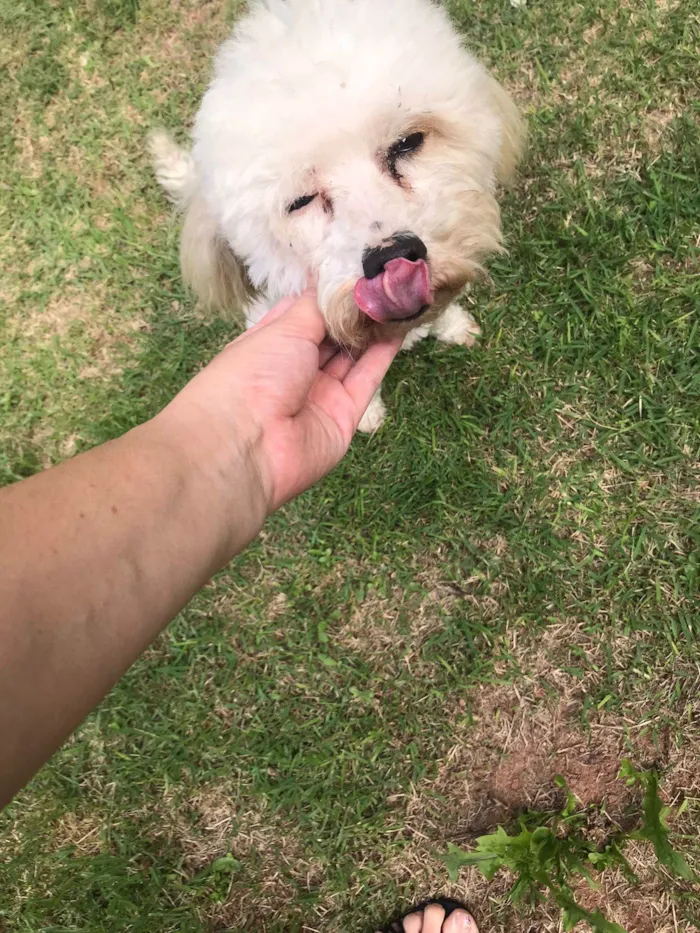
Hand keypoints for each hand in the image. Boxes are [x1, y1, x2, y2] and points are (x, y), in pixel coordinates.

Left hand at [158, 289, 401, 513]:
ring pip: (352, 356)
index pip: (303, 312)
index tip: (355, 265)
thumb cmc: (253, 375)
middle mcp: (294, 369)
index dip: (327, 291)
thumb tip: (332, 281)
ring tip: (399, 294)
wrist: (247, 445)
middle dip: (354, 310)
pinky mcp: (344, 416)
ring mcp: (320, 394)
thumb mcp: (283, 328)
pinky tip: (400, 325)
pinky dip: (383, 354)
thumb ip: (314, 306)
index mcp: (270, 344)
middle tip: (386, 277)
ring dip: (373, 328)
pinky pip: (366, 379)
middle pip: (331, 334)